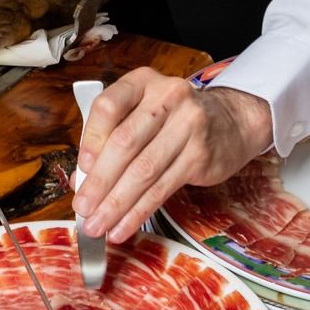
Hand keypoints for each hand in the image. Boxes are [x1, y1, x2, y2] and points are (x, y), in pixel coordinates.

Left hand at [72, 71, 271, 243]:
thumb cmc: (172, 119)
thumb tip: (80, 181)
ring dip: (116, 204)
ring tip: (98, 225)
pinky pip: (162, 189)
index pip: (109, 106)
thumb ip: (109, 140)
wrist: (229, 122)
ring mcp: (188, 126)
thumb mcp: (141, 114)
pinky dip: (138, 212)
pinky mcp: (200, 156)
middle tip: (82, 208)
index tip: (81, 168)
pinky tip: (123, 227)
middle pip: (125, 143)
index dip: (91, 139)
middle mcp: (167, 98)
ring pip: (144, 171)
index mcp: (143, 82)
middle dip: (100, 182)